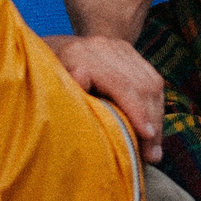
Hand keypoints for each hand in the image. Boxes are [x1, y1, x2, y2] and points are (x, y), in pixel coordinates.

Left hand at [46, 34, 165, 162]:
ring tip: (154, 149)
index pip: (119, 82)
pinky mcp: (129, 51)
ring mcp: (118, 46)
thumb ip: (64, 85)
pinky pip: (153, 80)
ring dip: (156, 117)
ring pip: (152, 83)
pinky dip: (155, 107)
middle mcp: (102, 46)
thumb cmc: (43, 77)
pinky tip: (152, 130)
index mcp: (78, 54)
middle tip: (152, 155)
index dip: (135, 110)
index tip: (146, 136)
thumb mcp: (44, 83)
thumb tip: (82, 76)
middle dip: (150, 121)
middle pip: (141, 84)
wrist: (54, 46)